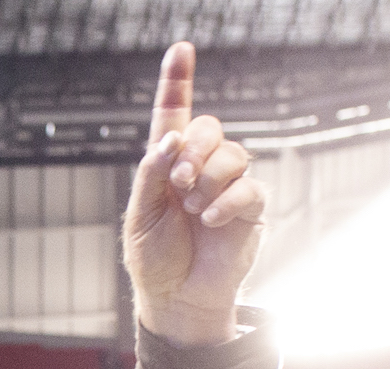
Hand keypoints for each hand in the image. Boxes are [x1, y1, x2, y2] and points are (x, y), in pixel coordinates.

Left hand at [123, 42, 266, 345]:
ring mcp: (227, 185)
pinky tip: (209, 220)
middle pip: (210, 128)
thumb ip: (151, 175)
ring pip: (233, 154)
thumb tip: (172, 137)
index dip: (177, 82)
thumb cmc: (155, 258)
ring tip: (193, 210)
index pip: (174, 116)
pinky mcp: (249, 207)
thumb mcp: (140, 217)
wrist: (177, 297)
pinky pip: (248, 186)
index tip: (181, 49)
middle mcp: (199, 168)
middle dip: (194, 150)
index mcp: (167, 165)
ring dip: (208, 180)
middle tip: (178, 184)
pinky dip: (225, 201)